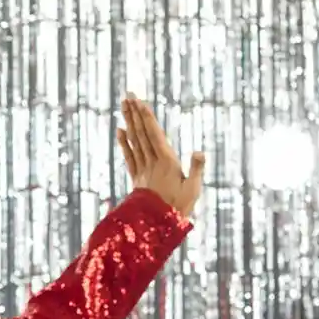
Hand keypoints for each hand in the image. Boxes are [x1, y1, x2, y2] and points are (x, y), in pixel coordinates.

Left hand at [116, 93, 204, 216]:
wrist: (156, 224)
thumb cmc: (179, 207)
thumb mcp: (193, 189)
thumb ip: (196, 168)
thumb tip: (198, 151)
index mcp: (166, 161)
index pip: (154, 134)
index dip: (146, 117)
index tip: (139, 101)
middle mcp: (151, 161)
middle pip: (141, 132)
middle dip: (135, 112)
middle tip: (128, 94)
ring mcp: (143, 168)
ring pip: (134, 140)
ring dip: (129, 121)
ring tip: (124, 105)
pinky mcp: (137, 175)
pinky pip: (129, 155)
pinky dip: (124, 142)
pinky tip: (120, 130)